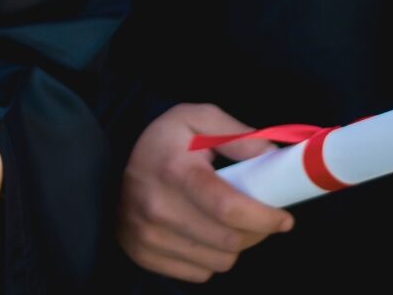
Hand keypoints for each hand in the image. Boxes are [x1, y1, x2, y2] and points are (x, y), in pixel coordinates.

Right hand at [118, 102, 294, 282]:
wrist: (108, 164)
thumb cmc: (162, 141)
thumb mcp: (196, 120)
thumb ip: (236, 134)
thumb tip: (273, 156)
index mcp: (173, 171)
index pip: (228, 207)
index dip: (264, 216)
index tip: (284, 217)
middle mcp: (158, 209)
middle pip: (229, 241)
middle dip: (257, 231)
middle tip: (263, 216)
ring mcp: (149, 238)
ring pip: (219, 262)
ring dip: (236, 245)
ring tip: (228, 221)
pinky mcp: (144, 257)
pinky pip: (200, 273)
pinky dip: (212, 258)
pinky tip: (204, 233)